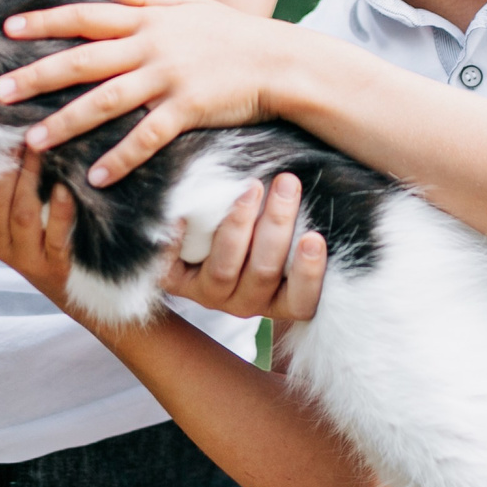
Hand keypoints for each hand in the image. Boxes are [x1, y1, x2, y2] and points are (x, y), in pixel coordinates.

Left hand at [0, 0, 307, 185]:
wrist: (281, 59)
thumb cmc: (233, 33)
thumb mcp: (186, 4)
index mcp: (147, 19)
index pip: (85, 17)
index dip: (45, 22)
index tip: (8, 29)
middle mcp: (151, 45)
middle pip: (83, 60)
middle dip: (38, 75)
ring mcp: (169, 76)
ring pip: (107, 100)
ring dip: (67, 121)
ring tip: (33, 141)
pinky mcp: (189, 107)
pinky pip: (148, 135)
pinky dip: (121, 155)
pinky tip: (97, 174)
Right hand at [0, 147, 76, 307]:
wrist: (70, 289)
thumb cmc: (39, 236)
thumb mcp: (8, 215)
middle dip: (4, 165)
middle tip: (16, 132)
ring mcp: (25, 256)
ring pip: (21, 215)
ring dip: (30, 179)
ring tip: (41, 150)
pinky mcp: (54, 266)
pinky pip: (56, 237)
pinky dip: (61, 211)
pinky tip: (66, 188)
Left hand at [161, 172, 326, 323]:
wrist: (207, 250)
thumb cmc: (263, 233)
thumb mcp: (287, 234)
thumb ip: (299, 222)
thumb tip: (303, 186)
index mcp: (281, 300)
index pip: (302, 300)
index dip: (309, 273)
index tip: (314, 238)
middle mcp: (247, 302)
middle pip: (263, 272)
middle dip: (277, 225)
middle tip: (287, 183)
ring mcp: (210, 294)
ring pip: (224, 270)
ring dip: (238, 225)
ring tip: (251, 187)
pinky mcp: (177, 283)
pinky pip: (172, 268)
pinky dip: (177, 240)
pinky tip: (184, 212)